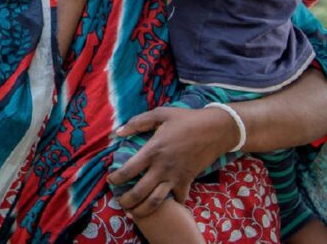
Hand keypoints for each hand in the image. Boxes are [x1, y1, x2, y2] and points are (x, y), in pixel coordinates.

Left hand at [108, 106, 238, 216]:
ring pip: (156, 201)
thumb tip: (118, 133)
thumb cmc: (186, 120)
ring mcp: (175, 177)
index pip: (128, 170)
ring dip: (143, 210)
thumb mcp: (160, 114)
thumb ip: (137, 122)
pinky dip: (171, 206)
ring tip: (134, 212)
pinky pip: (178, 199)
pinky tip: (164, 207)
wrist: (215, 130)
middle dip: (126, 201)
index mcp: (153, 150)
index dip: (116, 178)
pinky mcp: (187, 181)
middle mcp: (162, 167)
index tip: (111, 180)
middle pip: (139, 192)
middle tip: (119, 202)